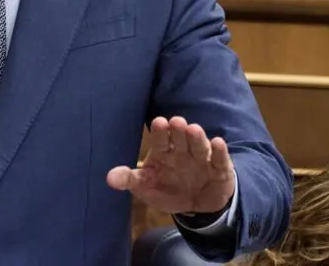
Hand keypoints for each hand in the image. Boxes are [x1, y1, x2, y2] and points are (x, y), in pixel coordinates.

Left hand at [107, 116, 235, 214]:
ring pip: (199, 145)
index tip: (159, 122)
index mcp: (164, 152)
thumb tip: (109, 179)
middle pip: (181, 138)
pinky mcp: (219, 168)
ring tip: (193, 129)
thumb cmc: (169, 191)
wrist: (198, 206)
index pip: (161, 139)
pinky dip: (219, 151)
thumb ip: (130, 180)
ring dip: (196, 137)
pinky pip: (219, 158)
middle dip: (178, 130)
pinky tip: (217, 142)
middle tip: (176, 122)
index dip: (161, 131)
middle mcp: (183, 151)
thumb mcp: (147, 188)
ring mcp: (201, 158)